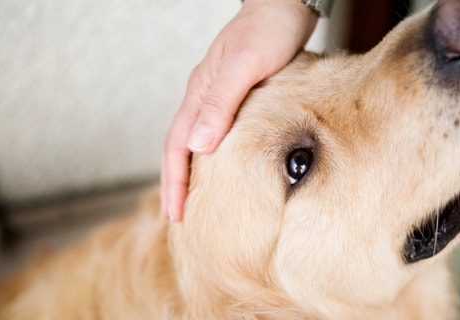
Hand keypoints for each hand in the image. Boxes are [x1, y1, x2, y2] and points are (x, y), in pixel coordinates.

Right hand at [161, 0, 318, 220]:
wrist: (286, 4)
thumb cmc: (268, 30)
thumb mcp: (244, 66)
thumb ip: (221, 103)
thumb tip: (198, 146)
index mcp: (200, 92)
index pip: (177, 145)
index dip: (174, 182)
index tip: (174, 214)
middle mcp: (204, 96)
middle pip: (181, 147)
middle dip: (176, 184)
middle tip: (177, 219)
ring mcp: (219, 96)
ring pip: (197, 141)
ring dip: (192, 172)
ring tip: (194, 201)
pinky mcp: (238, 96)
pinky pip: (217, 133)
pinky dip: (213, 156)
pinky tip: (222, 168)